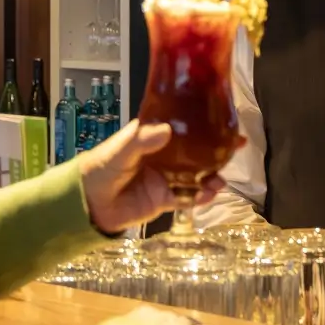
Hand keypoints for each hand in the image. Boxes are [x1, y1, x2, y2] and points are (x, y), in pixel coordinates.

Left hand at [77, 121, 226, 234]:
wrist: (87, 203)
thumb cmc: (100, 168)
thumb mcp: (120, 150)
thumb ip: (141, 140)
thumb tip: (167, 130)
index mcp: (152, 138)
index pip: (183, 127)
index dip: (204, 123)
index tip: (225, 120)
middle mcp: (163, 157)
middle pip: (196, 152)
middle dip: (216, 151)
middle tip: (236, 147)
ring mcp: (165, 179)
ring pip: (195, 177)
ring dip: (211, 177)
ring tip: (221, 179)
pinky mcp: (163, 201)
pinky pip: (186, 199)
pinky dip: (199, 198)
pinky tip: (209, 195)